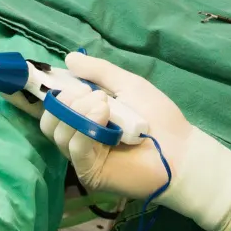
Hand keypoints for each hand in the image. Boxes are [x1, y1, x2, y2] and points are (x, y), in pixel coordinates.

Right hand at [39, 53, 230, 230]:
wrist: (181, 150)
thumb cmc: (158, 117)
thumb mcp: (128, 85)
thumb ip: (99, 72)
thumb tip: (68, 58)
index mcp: (85, 116)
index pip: (54, 106)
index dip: (53, 92)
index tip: (64, 78)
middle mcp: (79, 136)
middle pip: (49, 121)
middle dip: (66, 101)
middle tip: (95, 95)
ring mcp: (83, 156)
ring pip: (58, 133)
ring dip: (78, 112)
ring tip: (105, 105)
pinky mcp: (90, 172)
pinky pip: (74, 149)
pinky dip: (84, 130)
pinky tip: (103, 116)